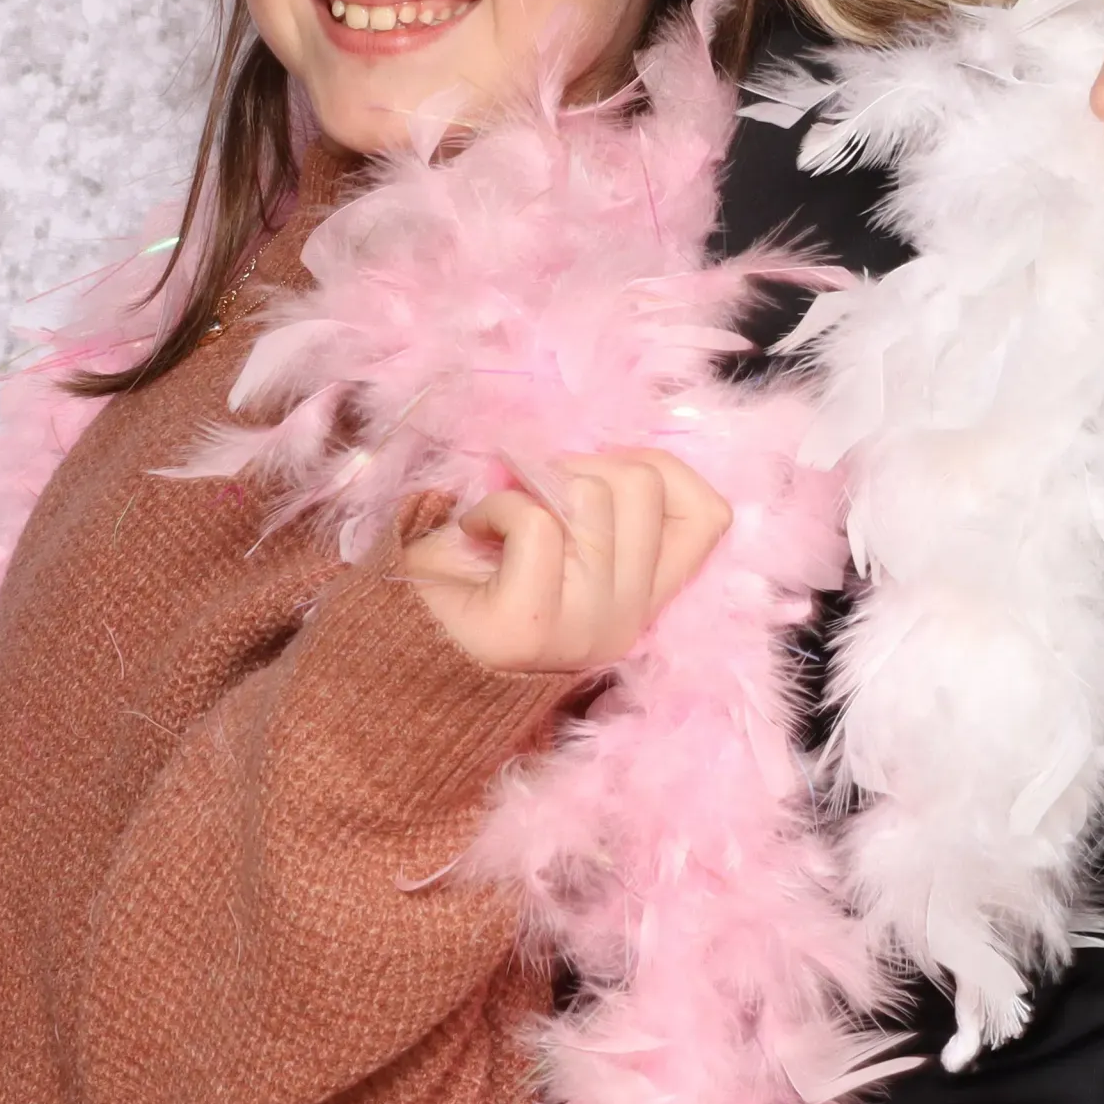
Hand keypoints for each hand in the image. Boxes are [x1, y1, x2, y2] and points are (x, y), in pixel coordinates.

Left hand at [392, 452, 731, 674]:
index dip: (659, 468)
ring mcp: (583, 627)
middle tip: (534, 499)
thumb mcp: (562, 543)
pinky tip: (475, 536)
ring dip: (531, 486)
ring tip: (499, 523)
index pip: (709, 515)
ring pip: (594, 494)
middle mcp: (625, 620)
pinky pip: (536, 522)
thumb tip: (620, 451)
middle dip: (579, 466)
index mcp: (643, 600)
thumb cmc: (473, 579)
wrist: (393, 652)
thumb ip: (606, 511)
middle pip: (643, 482)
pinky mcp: (531, 625)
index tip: (595, 479)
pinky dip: (494, 510)